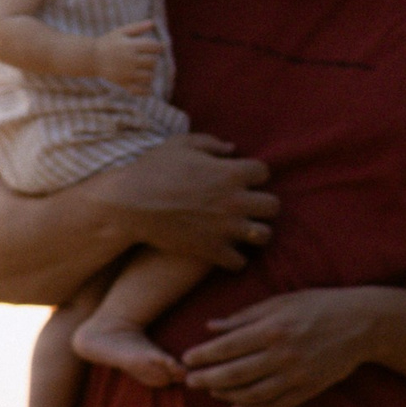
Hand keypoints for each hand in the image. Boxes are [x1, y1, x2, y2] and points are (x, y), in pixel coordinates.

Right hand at [91, 21, 165, 90]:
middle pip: (153, 62)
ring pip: (149, 76)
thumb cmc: (109, 42)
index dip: (158, 47)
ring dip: (150, 73)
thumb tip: (153, 23)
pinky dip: (146, 91)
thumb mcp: (121, 32)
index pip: (154, 47)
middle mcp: (130, 59)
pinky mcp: (123, 83)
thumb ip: (137, 27)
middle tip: (148, 58)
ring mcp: (127, 73)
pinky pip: (140, 90)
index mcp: (130, 45)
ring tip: (145, 70)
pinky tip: (148, 88)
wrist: (92, 57)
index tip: (156, 48)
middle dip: (153, 59)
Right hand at [105, 135, 276, 270]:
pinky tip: (225, 250)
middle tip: (248, 206)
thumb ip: (211, 143)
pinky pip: (240, 262)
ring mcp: (226, 228)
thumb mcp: (181, 144)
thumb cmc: (154, 168)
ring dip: (256, 232)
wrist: (131, 203)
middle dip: (263, 204)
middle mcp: (235, 201)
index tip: (242, 178)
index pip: (264, 172)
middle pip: (274, 206)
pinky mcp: (213, 251)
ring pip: (265, 235)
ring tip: (243, 230)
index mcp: (230, 172)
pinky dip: (234, 258)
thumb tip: (233, 148)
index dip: (254, 174)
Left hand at [180, 289, 373, 406]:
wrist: (361, 324)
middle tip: (188, 381)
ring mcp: (296, 376)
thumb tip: (210, 327)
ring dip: (227, 395)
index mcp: (272, 329)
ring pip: (252, 394)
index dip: (203, 356)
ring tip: (211, 392)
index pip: (227, 347)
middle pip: (234, 374)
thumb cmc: (318, 306)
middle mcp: (282, 356)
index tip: (186, 359)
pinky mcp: (308, 390)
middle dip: (207, 379)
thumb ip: (245, 316)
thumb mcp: (281, 302)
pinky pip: (275, 406)